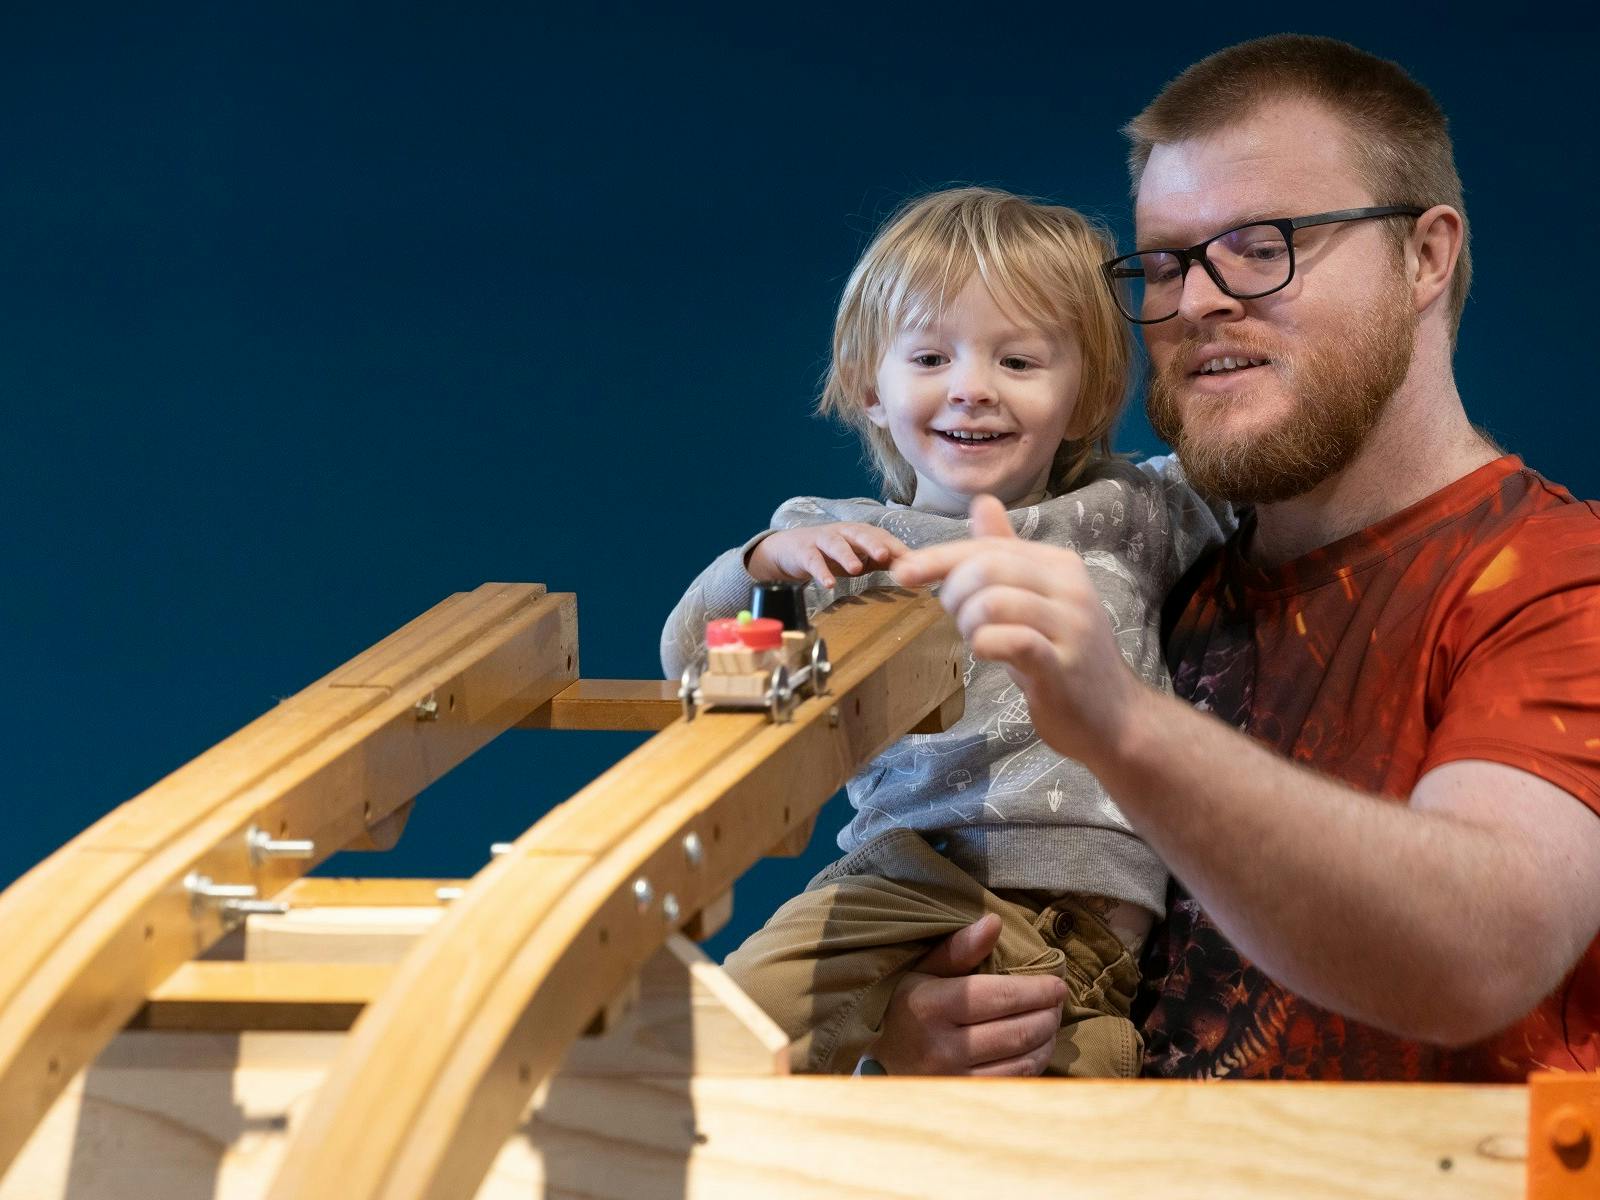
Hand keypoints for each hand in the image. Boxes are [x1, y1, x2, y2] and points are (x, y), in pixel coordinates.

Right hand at [748, 522, 908, 588]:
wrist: (790, 550)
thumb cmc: (830, 554)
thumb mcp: (859, 557)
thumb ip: (883, 561)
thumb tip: (913, 570)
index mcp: (859, 533)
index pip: (881, 536)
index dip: (895, 547)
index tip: (911, 561)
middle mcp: (843, 532)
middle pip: (860, 534)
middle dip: (873, 544)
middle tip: (885, 556)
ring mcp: (822, 540)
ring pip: (836, 544)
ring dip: (846, 555)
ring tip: (856, 569)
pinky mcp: (804, 552)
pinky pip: (813, 561)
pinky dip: (820, 572)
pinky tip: (828, 584)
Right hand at [868, 914, 1067, 1075]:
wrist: (879, 1055)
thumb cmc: (905, 1003)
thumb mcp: (923, 969)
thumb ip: (959, 948)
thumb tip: (994, 922)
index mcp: (931, 1005)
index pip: (1001, 997)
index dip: (1037, 990)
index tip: (1057, 982)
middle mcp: (943, 1046)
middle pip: (1018, 1030)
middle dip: (1048, 1013)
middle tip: (1058, 1000)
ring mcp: (954, 1077)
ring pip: (1022, 1059)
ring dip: (1047, 1038)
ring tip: (1051, 1019)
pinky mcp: (964, 1095)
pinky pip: (1014, 1081)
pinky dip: (1035, 1062)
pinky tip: (1038, 1045)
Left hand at [892, 493, 1141, 769]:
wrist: (1113, 717)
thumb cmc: (1063, 656)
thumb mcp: (1037, 598)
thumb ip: (1007, 553)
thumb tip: (981, 503)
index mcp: (1059, 564)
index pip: (988, 545)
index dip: (938, 557)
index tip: (902, 572)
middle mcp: (1069, 587)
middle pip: (987, 566)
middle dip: (953, 591)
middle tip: (956, 619)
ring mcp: (1069, 626)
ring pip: (992, 601)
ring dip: (967, 622)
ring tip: (975, 638)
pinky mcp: (1060, 665)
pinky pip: (1010, 641)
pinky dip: (985, 644)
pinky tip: (986, 653)